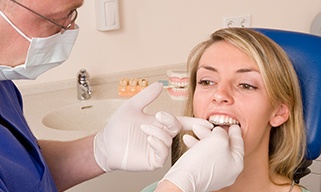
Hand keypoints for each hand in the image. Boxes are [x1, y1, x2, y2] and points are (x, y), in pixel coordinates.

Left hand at [94, 82, 211, 171]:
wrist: (106, 144)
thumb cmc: (118, 127)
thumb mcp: (132, 107)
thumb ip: (146, 97)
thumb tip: (159, 84)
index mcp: (159, 124)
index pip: (180, 122)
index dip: (193, 122)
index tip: (205, 122)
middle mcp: (161, 136)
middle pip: (176, 128)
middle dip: (171, 121)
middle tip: (160, 116)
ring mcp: (157, 148)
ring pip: (169, 140)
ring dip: (160, 132)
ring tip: (145, 128)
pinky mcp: (152, 160)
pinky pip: (162, 153)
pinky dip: (159, 144)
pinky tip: (150, 138)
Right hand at [161, 125, 243, 191]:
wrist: (183, 179)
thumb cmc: (202, 162)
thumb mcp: (217, 140)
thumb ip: (222, 133)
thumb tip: (219, 132)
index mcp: (236, 164)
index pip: (238, 144)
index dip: (235, 132)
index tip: (234, 125)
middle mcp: (227, 171)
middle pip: (224, 146)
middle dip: (214, 133)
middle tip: (209, 125)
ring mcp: (215, 175)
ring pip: (211, 150)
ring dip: (203, 138)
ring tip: (195, 129)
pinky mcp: (202, 175)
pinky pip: (202, 157)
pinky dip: (197, 147)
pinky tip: (188, 139)